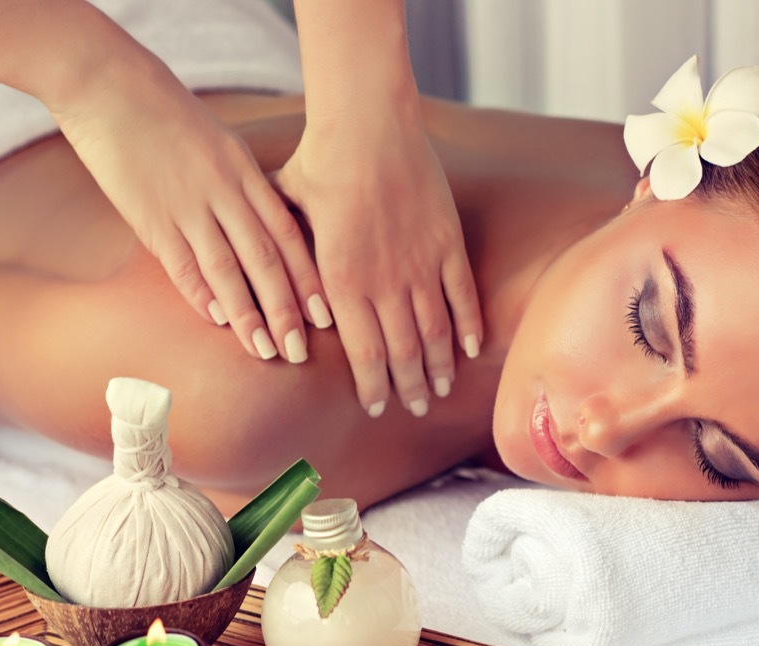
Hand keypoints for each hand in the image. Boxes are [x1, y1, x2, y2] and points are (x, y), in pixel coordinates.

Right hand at [50, 51, 324, 363]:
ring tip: (265, 350)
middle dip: (286, 309)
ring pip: (227, 269)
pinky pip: (181, 262)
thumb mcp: (221, 144)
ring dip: (248, 314)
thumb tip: (265, 228)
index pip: (287, 235)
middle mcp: (223, 191)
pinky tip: (216, 322)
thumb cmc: (166, 115)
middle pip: (265, 260)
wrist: (108, 85)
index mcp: (245, 173)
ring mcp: (187, 205)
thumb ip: (243, 187)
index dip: (308, 278)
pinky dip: (200, 294)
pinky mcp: (150, 215)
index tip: (325, 316)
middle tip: (301, 351)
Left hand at [272, 113, 482, 416]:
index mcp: (342, 281)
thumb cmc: (320, 165)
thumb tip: (288, 302)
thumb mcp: (288, 216)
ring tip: (441, 389)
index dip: (373, 387)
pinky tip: (470, 350)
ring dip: (439, 365)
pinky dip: (468, 326)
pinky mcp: (447, 242)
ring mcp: (420, 264)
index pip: (364, 354)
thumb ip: (289, 261)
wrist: (367, 124)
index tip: (377, 407)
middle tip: (413, 408)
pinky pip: (462, 296)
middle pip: (402, 352)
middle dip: (408, 387)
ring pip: (435, 332)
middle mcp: (384, 282)